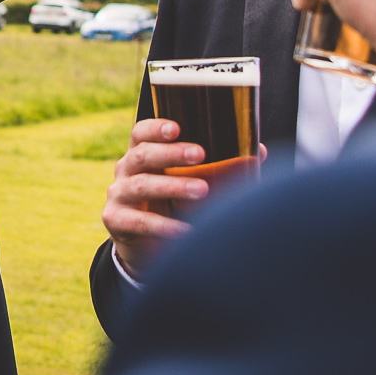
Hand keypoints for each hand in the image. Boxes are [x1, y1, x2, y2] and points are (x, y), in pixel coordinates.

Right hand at [102, 118, 210, 278]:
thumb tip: (259, 151)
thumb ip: (219, 167)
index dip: (156, 128)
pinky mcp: (116, 221)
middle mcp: (125, 170)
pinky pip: (140, 222)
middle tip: (201, 154)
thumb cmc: (172, 204)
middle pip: (142, 155)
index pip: (141, 133)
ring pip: (142, 185)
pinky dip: (165, 227)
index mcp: (142, 155)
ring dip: (173, 186)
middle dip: (171, 153)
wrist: (146, 246)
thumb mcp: (190, 182)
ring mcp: (118, 195)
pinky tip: (187, 231)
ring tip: (202, 190)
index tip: (178, 127)